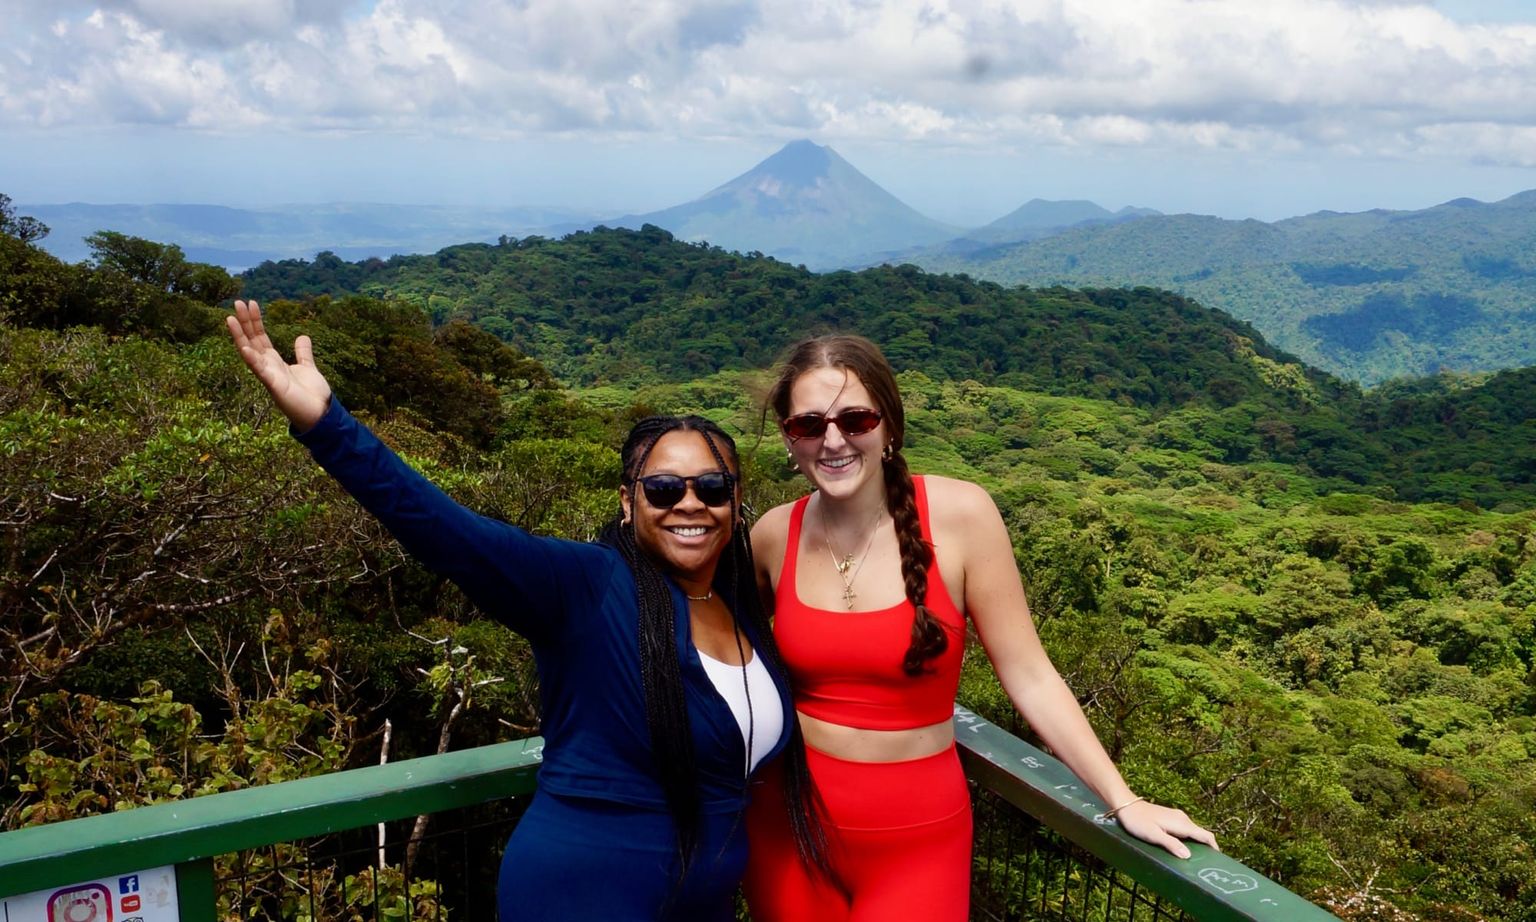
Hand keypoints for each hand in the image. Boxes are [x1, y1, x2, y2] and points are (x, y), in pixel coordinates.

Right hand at [225, 299, 331, 431]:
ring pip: (250, 352)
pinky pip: (260, 371)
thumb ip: (303, 353)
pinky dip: (252, 359)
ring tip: (230, 318)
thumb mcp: (308, 367)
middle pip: (252, 340)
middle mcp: (268, 367)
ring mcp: (269, 376)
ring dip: (240, 336)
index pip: (261, 337)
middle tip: (238, 301)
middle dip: (245, 322)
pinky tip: (245, 347)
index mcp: (274, 362)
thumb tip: (302, 335)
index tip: (252, 303)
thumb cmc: (311, 395)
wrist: (320, 415)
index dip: (255, 321)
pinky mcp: (274, 386)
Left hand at [1113, 800, 1218, 859]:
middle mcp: (1183, 818)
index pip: (1206, 835)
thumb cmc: (1138, 821)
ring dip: (1197, 844)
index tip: (1218, 861)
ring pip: (1193, 832)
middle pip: (1201, 834)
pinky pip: (1186, 829)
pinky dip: (1188, 839)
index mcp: (1182, 823)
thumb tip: (1188, 856)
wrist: (1126, 805)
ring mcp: (1177, 816)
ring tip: (1195, 859)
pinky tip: (1182, 848)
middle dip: (1206, 848)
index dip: (1214, 848)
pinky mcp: (1171, 817)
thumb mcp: (1153, 835)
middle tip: (1205, 864)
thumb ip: (1171, 844)